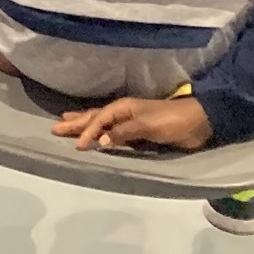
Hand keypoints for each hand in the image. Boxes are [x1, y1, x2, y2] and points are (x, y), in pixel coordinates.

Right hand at [53, 94, 210, 152]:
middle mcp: (123, 112)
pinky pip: (112, 130)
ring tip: (67, 122)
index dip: (86, 132)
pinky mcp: (138, 130)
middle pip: (94, 117)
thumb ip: (124, 132)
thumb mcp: (148, 126)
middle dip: (75, 123)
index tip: (76, 145)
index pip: (98, 120)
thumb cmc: (172, 121)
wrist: (198, 122)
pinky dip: (100, 131)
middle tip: (55, 127)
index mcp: (123, 108)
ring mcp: (130, 120)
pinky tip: (97, 135)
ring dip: (84, 123)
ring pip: (101, 121)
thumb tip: (102, 141)